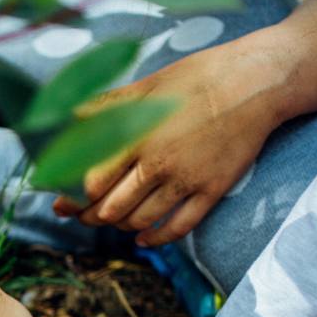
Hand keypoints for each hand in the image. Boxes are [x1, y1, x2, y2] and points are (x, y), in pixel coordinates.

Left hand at [53, 41, 283, 246]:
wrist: (255, 82)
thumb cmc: (197, 78)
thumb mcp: (146, 87)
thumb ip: (107, 108)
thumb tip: (69, 118)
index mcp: (137, 137)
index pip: (92, 182)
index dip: (71, 197)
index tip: (60, 200)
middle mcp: (159, 163)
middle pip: (111, 208)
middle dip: (89, 216)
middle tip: (79, 215)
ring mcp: (186, 180)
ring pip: (140, 221)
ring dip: (119, 226)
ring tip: (110, 220)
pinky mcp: (211, 190)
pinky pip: (179, 228)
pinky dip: (156, 238)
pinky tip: (143, 238)